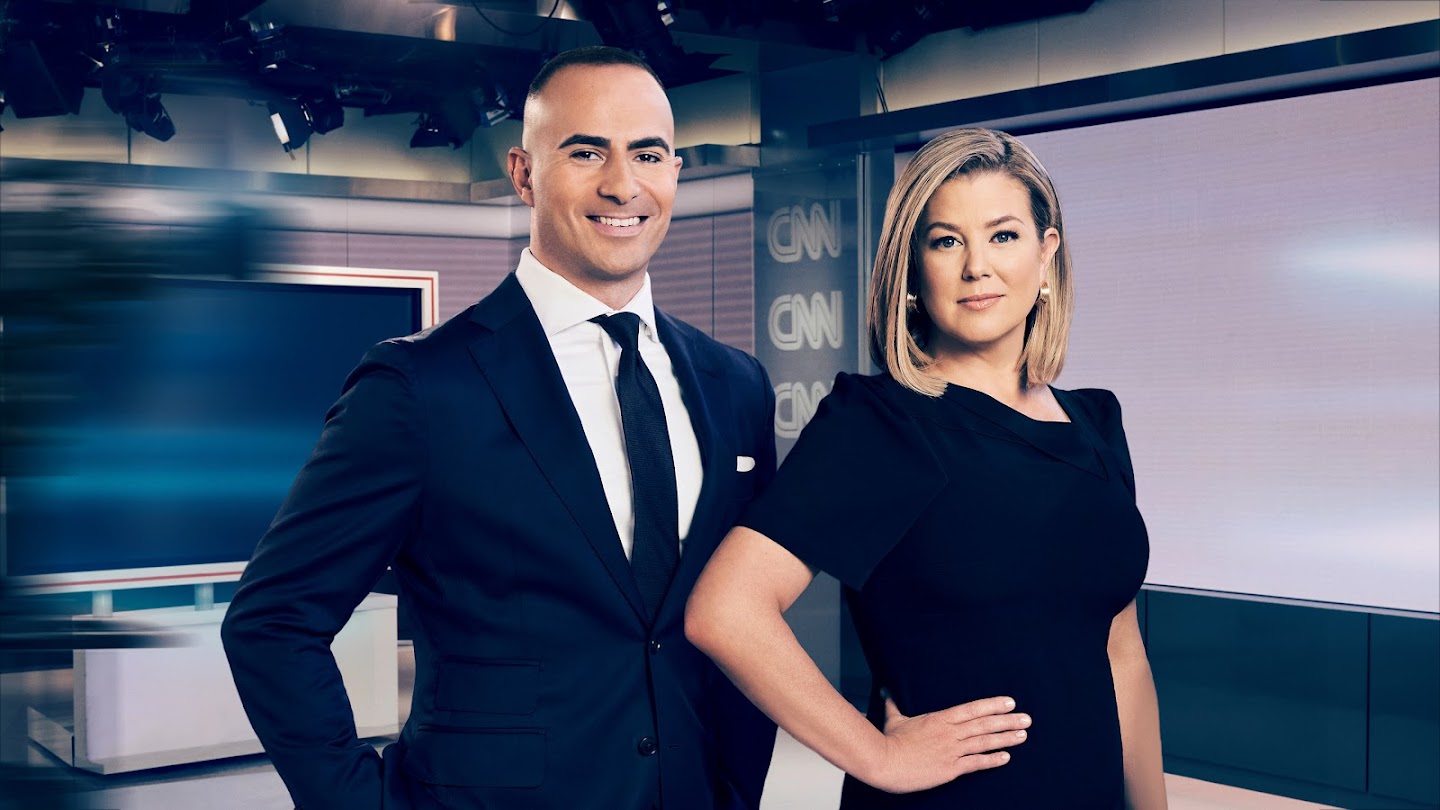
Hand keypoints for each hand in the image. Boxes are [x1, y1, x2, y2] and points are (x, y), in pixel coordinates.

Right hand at [861, 694, 1030, 793]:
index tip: (1010, 702)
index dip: (993, 705)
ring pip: (984, 742)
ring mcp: (951, 750)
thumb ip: (895, 705)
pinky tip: (1006, 758)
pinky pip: (976, 763)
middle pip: (984, 724)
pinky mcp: (950, 768)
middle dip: (1008, 721)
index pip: (972, 708)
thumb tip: (887, 692)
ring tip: (1022, 735)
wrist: (884, 761)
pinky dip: (992, 760)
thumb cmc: (889, 741)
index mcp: (939, 718)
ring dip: (1006, 738)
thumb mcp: (894, 719)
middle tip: (1026, 719)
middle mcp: (950, 733)